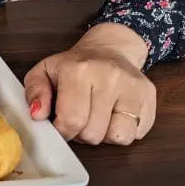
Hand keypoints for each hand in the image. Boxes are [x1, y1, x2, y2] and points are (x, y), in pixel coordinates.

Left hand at [24, 23, 156, 145]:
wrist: (109, 48)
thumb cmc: (74, 65)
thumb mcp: (44, 72)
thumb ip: (35, 92)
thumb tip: (37, 114)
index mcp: (79, 70)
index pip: (72, 120)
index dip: (63, 132)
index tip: (61, 127)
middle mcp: (110, 77)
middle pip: (94, 133)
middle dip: (82, 134)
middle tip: (79, 120)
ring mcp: (133, 87)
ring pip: (119, 137)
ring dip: (104, 135)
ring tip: (97, 119)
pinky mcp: (149, 96)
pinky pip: (137, 133)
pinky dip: (123, 131)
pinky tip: (114, 115)